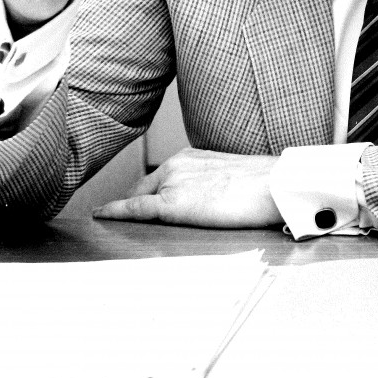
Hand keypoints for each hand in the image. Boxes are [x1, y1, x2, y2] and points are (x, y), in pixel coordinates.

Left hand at [92, 148, 281, 228]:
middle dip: (133, 201)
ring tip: (112, 221)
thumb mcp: (234, 179)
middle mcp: (176, 164)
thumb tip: (217, 201)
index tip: (133, 200)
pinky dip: (115, 212)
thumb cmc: (266, 186)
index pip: (161, 177)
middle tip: (121, 216)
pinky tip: (101, 216)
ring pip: (140, 199)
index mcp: (192, 157)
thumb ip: (215, 186)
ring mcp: (171, 182)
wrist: (276, 185)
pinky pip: (134, 209)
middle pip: (145, 187)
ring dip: (128, 211)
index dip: (145, 191)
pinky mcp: (170, 204)